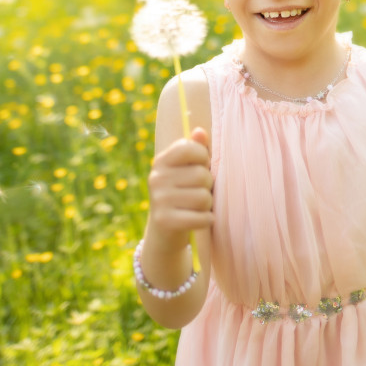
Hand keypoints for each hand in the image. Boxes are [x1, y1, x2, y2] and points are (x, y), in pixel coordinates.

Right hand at [147, 127, 213, 251]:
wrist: (165, 233)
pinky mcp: (164, 221)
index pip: (190, 148)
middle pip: (202, 175)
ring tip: (199, 207)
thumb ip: (196, 150)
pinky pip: (201, 217)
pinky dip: (207, 220)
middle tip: (200, 192)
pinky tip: (202, 219)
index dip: (204, 158)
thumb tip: (200, 132)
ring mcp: (158, 199)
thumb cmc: (183, 195)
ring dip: (208, 204)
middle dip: (208, 186)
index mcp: (161, 161)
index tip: (201, 167)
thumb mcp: (186, 171)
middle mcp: (156, 178)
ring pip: (204, 197)